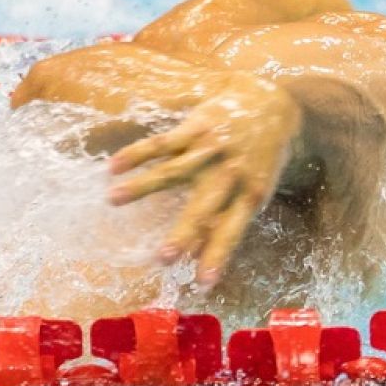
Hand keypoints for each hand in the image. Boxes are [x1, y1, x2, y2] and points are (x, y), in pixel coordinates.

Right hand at [107, 74, 301, 286]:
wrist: (273, 103)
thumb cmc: (261, 159)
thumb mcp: (256, 191)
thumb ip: (229, 221)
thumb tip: (200, 259)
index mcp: (248, 195)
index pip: (231, 232)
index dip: (217, 256)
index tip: (203, 282)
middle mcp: (229, 175)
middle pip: (203, 207)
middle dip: (184, 233)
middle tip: (162, 257)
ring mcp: (210, 150)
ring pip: (173, 171)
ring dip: (141, 186)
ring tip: (112, 199)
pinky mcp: (196, 127)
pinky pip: (163, 142)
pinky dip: (137, 153)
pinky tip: (113, 166)